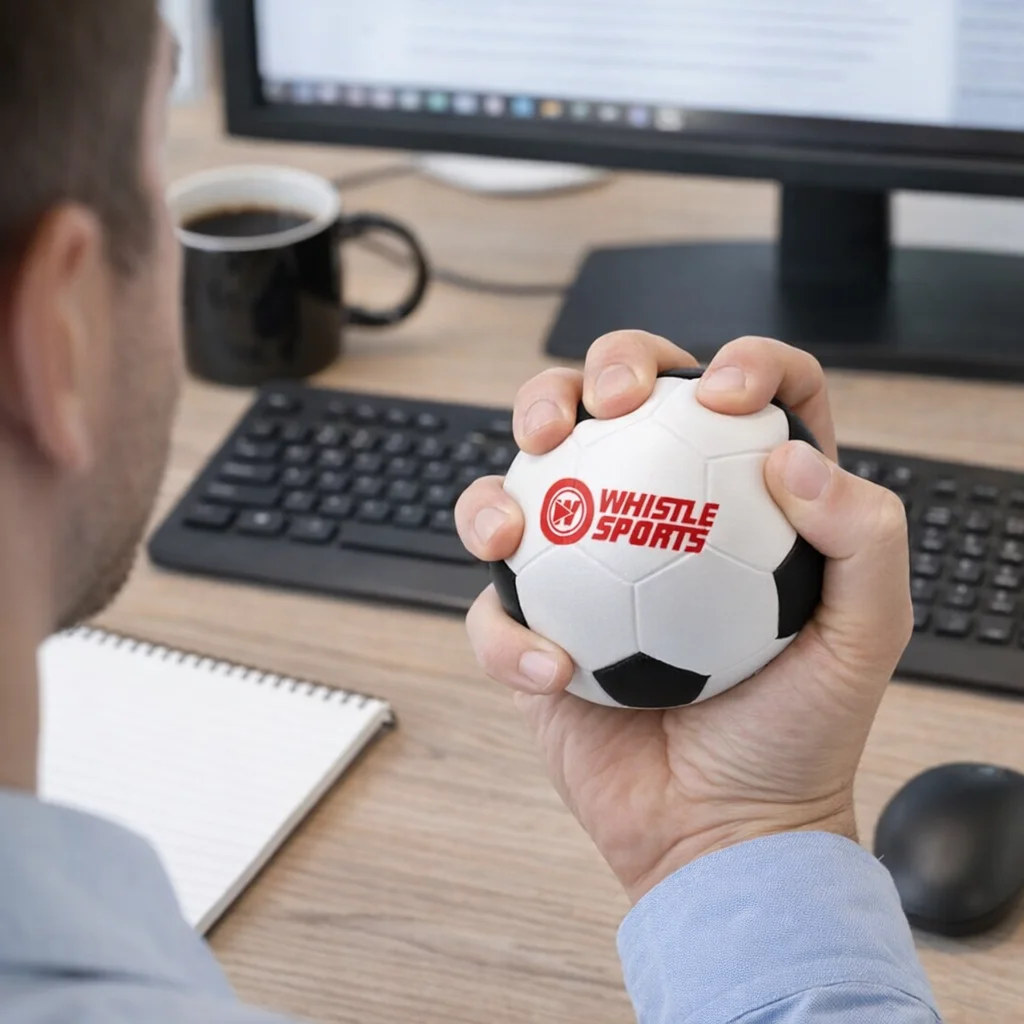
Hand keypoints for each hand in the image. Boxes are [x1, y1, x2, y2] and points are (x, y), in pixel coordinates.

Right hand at [456, 331, 911, 903]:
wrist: (719, 826)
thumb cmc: (797, 733)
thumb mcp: (865, 637)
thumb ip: (862, 538)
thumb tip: (793, 459)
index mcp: (739, 502)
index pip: (745, 398)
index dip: (741, 362)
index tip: (724, 394)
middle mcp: (654, 516)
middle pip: (614, 406)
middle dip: (597, 372)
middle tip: (603, 404)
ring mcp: (582, 566)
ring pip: (525, 483)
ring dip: (500, 482)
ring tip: (511, 522)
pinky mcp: (528, 622)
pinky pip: (493, 608)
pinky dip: (508, 634)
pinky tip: (549, 664)